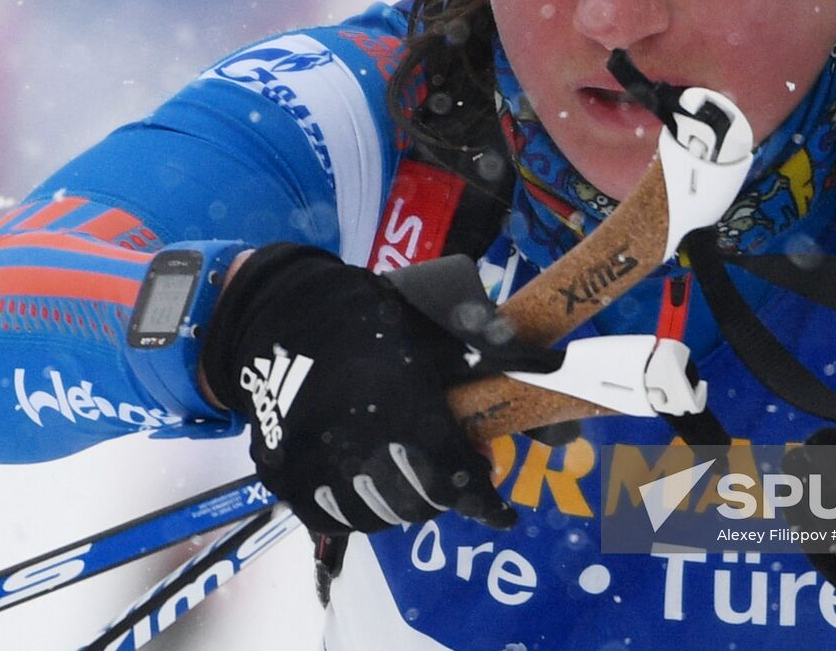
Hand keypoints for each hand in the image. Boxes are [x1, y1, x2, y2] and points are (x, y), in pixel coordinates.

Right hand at [199, 243, 514, 533]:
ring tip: (414, 482)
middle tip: (455, 477)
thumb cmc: (368, 319)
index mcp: (405, 407)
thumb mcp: (434, 325)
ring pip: (379, 516)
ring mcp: (320, 467)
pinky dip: (360, 513)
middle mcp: (362, 446)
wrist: (285, 316)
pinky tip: (372, 494)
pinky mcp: (288, 476)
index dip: (487, 503)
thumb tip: (550, 365)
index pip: (459, 476)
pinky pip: (333, 518)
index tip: (504, 513)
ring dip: (407, 505)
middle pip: (422, 501)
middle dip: (448, 494)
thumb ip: (490, 348)